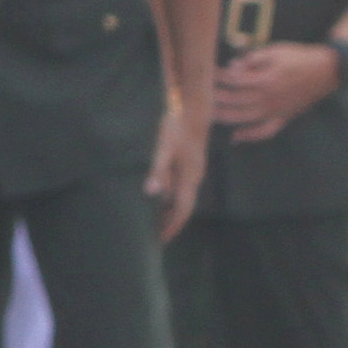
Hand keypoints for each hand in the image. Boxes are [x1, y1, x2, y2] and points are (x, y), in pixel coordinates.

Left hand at [148, 104, 207, 242]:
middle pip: (184, 206)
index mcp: (189, 177)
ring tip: (156, 221)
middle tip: (156, 236)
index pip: (182, 210)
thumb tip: (153, 192)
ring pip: (183, 197)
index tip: (161, 241)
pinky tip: (161, 196)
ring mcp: (194, 169)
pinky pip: (182, 187)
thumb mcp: (164, 147)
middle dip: (171, 222)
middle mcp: (195, 177)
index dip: (172, 226)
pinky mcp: (190, 162)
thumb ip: (158, 169)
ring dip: (171, 210)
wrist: (193, 107)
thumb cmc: (176, 125)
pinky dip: (172, 197)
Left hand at [210, 43, 341, 145]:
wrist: (326, 71)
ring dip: (224, 118)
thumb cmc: (299, 57)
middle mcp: (267, 99)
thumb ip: (252, 59)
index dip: (218, 78)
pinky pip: (264, 132)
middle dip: (215, 98)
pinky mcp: (283, 118)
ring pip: (244, 118)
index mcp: (265, 80)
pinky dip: (250, 136)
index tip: (205, 74)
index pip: (234, 81)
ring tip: (207, 116)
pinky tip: (235, 137)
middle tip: (198, 96)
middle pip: (234, 101)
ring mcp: (275, 111)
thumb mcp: (275, 51)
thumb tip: (232, 67)